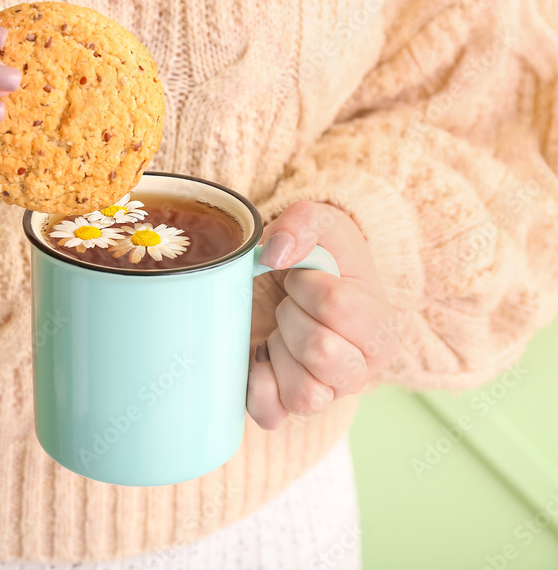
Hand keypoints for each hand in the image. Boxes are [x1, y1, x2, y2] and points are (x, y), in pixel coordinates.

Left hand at [246, 201, 399, 428]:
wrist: (287, 285)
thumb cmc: (313, 260)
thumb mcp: (319, 224)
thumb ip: (304, 223)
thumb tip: (274, 253)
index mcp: (381, 328)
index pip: (337, 306)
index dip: (307, 283)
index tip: (304, 278)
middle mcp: (360, 371)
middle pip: (321, 351)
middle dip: (291, 314)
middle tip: (289, 303)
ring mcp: (325, 395)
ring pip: (305, 393)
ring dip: (279, 352)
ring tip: (279, 331)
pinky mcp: (285, 409)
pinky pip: (271, 414)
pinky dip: (257, 386)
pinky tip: (259, 358)